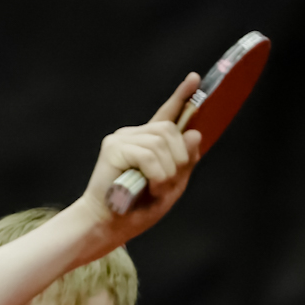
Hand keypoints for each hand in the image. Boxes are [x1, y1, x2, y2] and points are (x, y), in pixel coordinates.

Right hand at [78, 73, 204, 241]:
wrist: (109, 225)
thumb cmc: (137, 209)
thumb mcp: (172, 186)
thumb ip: (185, 162)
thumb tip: (195, 134)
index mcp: (148, 143)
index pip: (167, 115)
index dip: (181, 97)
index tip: (194, 80)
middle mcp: (134, 136)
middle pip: (170, 130)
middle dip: (178, 158)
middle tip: (167, 183)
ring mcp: (122, 139)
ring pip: (161, 142)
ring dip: (167, 171)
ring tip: (156, 188)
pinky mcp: (114, 148)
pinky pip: (148, 154)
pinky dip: (156, 174)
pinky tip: (149, 186)